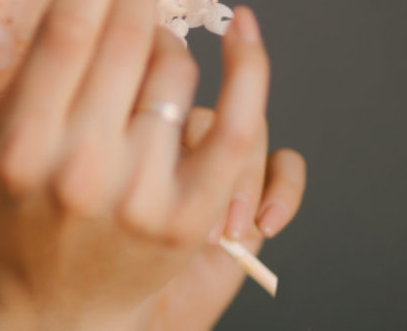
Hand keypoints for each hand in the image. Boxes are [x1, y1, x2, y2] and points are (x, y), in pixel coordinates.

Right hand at [0, 0, 272, 329]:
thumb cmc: (4, 222)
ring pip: (174, 72)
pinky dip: (248, 70)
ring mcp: (143, 193)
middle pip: (125, 41)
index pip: (67, 34)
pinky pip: (235, 126)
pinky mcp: (192, 215)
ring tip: (147, 30)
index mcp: (23, 147)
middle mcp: (83, 168)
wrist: (58, 313)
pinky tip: (242, 27)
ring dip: (166, 33)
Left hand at [143, 108, 306, 329]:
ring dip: (245, 182)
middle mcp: (188, 143)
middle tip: (202, 223)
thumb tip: (162, 130)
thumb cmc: (122, 260)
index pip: (170, 101)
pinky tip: (267, 224)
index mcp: (146, 133)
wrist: (149, 306)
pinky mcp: (260, 189)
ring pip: (252, 134)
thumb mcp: (119, 207)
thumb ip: (137, 165)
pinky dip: (285, 190)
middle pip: (215, 117)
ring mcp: (225, 163)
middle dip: (213, 162)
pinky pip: (287, 166)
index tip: (170, 160)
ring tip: (229, 232)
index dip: (180, 129)